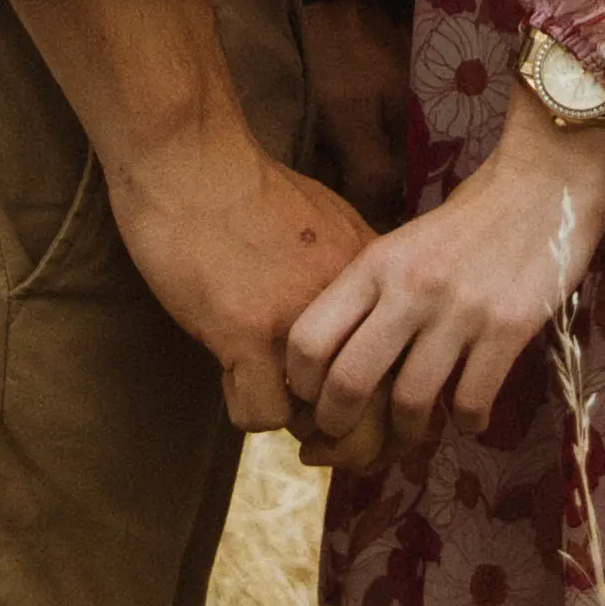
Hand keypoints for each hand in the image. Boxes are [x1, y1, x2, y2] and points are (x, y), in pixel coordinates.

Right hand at [0, 0, 398, 444]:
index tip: (366, 426)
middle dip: (353, 446)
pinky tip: (230, 375)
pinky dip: (244, 408)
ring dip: (294, 424)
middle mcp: (354, 306)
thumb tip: (370, 329)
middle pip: (380, 415)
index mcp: (377, 279)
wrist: (192, 158)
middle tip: (320, 446)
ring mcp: (302, 322)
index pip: (412, 372)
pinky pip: (263, 417)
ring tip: (268, 393)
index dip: (393, 416)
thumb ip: (354, 279)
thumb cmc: (249, 190)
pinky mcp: (248, 334)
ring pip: (322, 424)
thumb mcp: (330, 225)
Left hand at [285, 104, 604, 450]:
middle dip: (339, 425)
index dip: (300, 384)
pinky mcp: (507, 328)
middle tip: (346, 438)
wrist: (543, 184)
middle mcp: (409, 288)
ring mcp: (459, 310)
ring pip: (410, 402)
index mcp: (375, 264)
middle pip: (349, 382)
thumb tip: (337, 362)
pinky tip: (469, 416)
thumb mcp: (404, 245)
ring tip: (411, 435)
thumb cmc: (469, 219)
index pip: (309, 337)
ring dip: (405, 434)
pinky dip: (466, 421)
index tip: (311, 400)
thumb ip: (373, 294)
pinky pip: (471, 401)